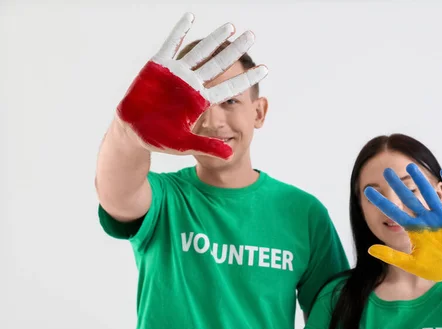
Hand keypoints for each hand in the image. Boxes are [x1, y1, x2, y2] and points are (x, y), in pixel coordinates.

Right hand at [116, 12, 267, 158]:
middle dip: (235, 51)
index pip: (229, 88)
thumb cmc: (160, 138)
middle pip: (219, 64)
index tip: (265, 69)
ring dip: (214, 39)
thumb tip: (230, 156)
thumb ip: (208, 147)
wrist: (134, 131)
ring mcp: (177, 74)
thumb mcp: (185, 144)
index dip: (246, 79)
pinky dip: (180, 31)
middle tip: (251, 36)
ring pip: (200, 52)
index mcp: (201, 101)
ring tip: (230, 26)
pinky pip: (171, 45)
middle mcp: (193, 84)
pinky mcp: (159, 67)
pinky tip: (190, 17)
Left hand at [364, 164, 441, 281]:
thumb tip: (369, 250)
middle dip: (399, 186)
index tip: (367, 191)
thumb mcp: (412, 264)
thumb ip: (392, 256)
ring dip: (421, 181)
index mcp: (414, 230)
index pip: (394, 213)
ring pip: (429, 196)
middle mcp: (426, 220)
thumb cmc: (436, 268)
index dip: (382, 202)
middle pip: (410, 200)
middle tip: (386, 171)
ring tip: (411, 167)